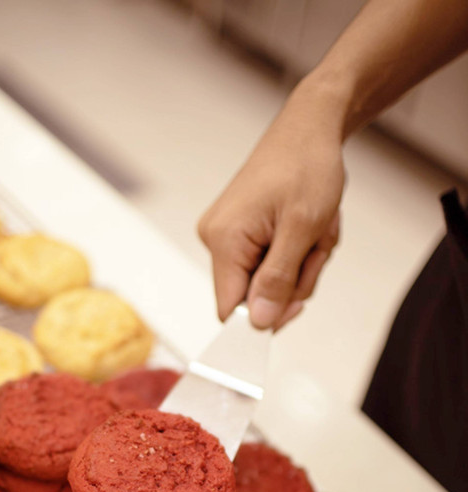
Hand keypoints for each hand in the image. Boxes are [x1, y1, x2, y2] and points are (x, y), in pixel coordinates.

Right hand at [198, 87, 344, 330]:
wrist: (310, 127)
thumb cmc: (308, 166)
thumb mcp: (303, 228)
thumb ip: (278, 280)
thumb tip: (259, 324)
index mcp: (224, 239)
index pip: (229, 310)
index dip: (263, 318)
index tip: (296, 306)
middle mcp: (215, 239)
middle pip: (252, 298)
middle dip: (293, 280)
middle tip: (315, 248)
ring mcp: (226, 236)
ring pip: (265, 282)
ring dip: (300, 265)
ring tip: (314, 230)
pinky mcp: (240, 232)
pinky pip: (268, 264)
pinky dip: (294, 254)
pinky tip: (305, 228)